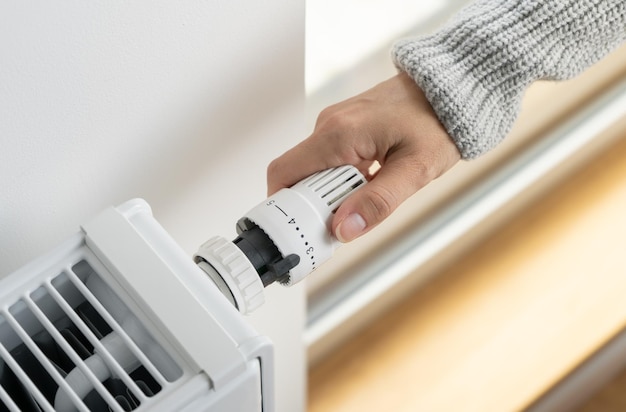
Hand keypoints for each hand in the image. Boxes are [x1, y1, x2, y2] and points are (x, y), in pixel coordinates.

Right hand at [267, 72, 459, 241]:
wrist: (451, 89)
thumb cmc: (438, 121)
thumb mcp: (416, 170)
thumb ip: (378, 202)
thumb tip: (343, 230)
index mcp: (338, 134)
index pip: (283, 174)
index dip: (285, 207)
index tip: (304, 231)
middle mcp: (329, 125)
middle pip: (297, 177)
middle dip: (312, 206)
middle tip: (343, 224)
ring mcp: (335, 125)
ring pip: (313, 171)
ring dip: (330, 195)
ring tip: (362, 203)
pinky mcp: (344, 128)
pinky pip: (328, 161)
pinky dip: (340, 182)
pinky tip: (367, 187)